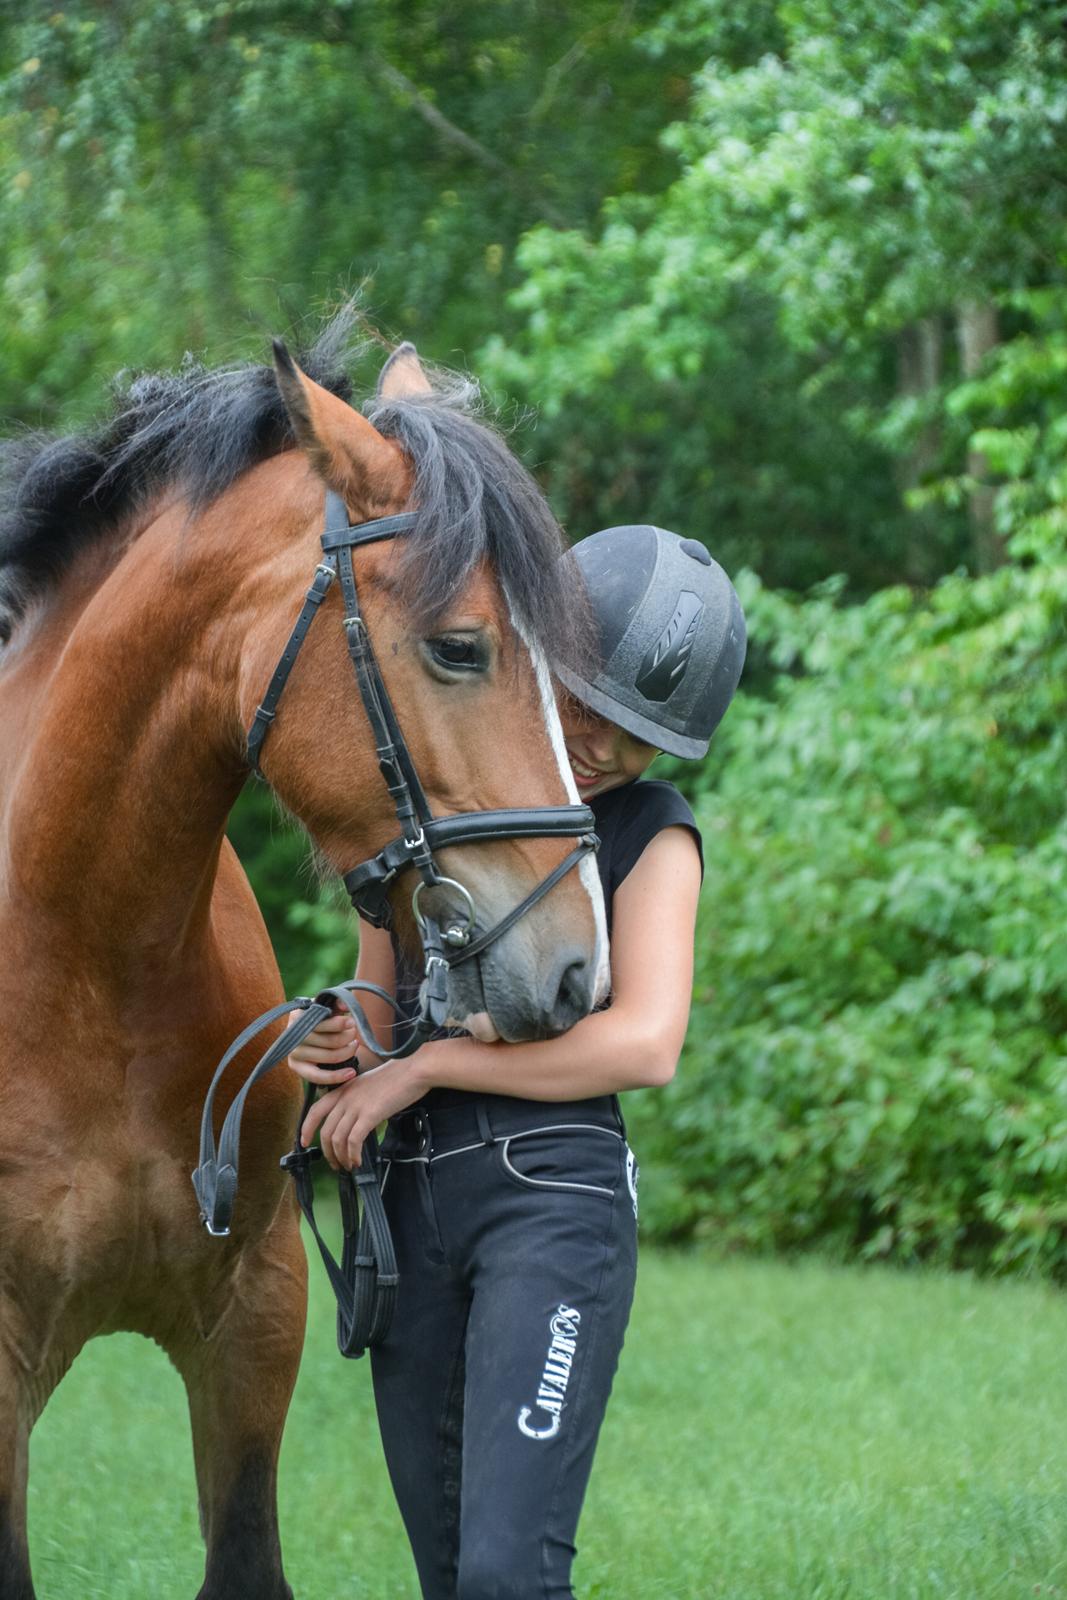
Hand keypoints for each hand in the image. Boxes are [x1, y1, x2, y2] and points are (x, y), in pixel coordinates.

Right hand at [287, 1007, 359, 1085]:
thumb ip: (337, 1002)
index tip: (352, 1022)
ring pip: (330, 1056)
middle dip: (347, 1036)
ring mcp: (293, 1052)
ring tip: (353, 1045)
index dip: (339, 1023)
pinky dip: (336, 1076)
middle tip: (354, 1033)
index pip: (321, 1022)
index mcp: (297, 1015)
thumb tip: (345, 1005)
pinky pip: (318, 1076)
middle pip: (329, 1040)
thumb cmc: (322, 1018)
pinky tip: (351, 1072)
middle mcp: (293, 1035)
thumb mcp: (327, 1007)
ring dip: (348, 1051)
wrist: (311, 1033)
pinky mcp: (296, 1067)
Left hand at [300, 1059, 423, 1169]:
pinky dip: (352, 1154)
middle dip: (327, 1152)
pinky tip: (358, 1161)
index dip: (306, 1128)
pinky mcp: (370, 1114)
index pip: (315, 1110)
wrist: (414, 1070)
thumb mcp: (367, 1084)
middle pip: (325, 1130)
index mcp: (343, 1089)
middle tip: (335, 1164)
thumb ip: (356, 1099)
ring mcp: (356, 1106)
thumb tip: (354, 1120)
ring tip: (348, 1166)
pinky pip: (353, 1141)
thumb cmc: (397, 1076)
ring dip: (340, 1157)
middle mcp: (345, 1097)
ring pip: (337, 1139)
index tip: (305, 1142)